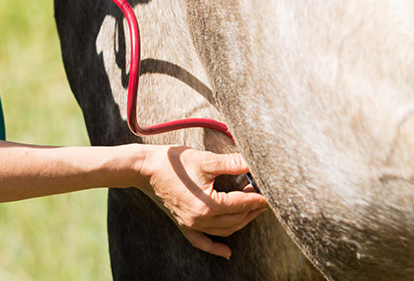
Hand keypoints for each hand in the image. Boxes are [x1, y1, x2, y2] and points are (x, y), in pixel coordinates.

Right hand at [138, 146, 268, 258]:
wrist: (143, 168)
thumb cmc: (173, 162)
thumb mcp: (206, 160)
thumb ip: (232, 163)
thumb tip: (253, 162)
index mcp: (207, 205)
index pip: (241, 204)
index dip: (257, 197)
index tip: (269, 191)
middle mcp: (200, 220)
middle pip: (235, 219)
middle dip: (252, 210)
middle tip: (264, 198)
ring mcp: (190, 225)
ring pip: (223, 231)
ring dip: (240, 222)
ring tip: (252, 210)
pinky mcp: (183, 225)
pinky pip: (201, 242)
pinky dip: (215, 248)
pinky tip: (227, 253)